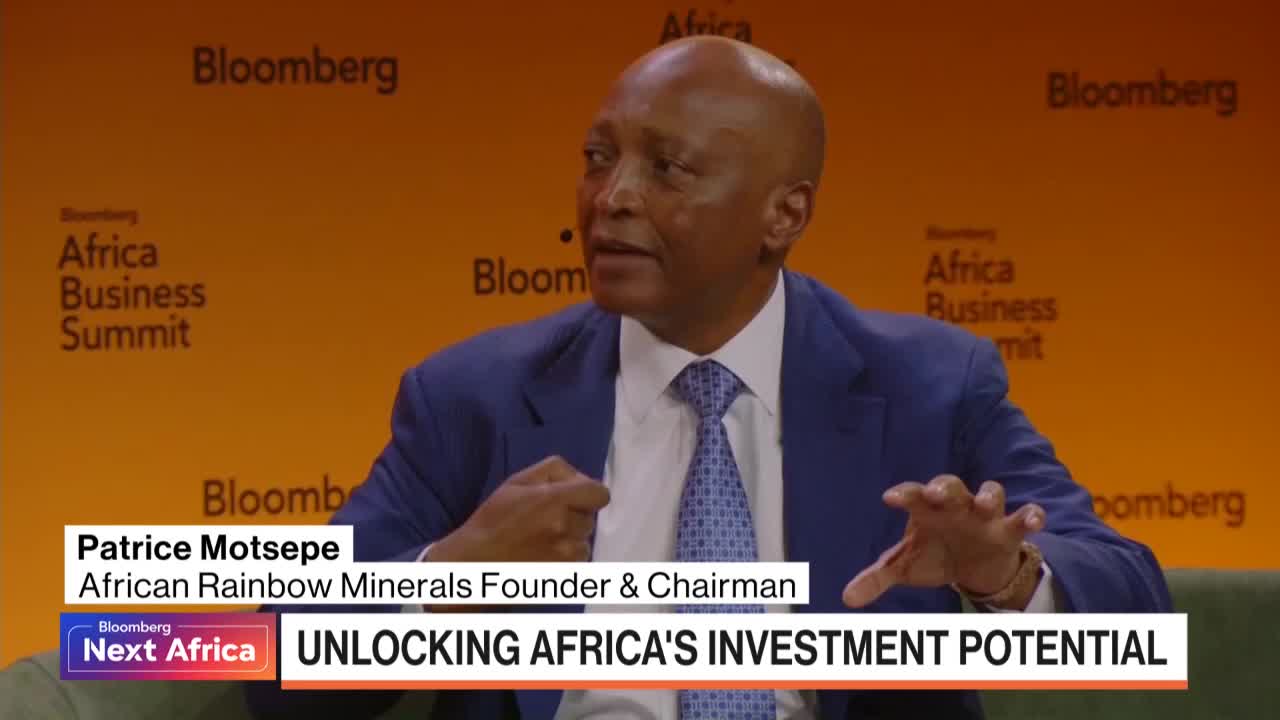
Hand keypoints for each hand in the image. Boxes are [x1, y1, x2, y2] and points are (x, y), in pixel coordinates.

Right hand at [426, 455, 608, 563]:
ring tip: (545, 540)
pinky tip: (546, 555)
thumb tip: (579, 477)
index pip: (599, 494)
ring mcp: (566, 553)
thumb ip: (553, 471)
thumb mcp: (517, 482)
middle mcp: (565, 526)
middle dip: (575, 517)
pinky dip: (567, 558)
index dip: (589, 494)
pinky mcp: (564, 573)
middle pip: (590, 518)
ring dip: (572, 539)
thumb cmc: (494, 518)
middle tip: (549, 520)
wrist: (477, 561)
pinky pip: (579, 560)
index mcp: (554, 499)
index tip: (576, 499)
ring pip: (585, 541)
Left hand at [842, 474, 1043, 609]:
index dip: (904, 494)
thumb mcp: (905, 567)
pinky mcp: (1009, 530)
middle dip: (944, 487)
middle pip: (950, 485)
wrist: (974, 566)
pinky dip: (1031, 515)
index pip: (913, 495)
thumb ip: (876, 579)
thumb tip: (846, 598)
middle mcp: (955, 506)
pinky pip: (1023, 516)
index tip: (889, 498)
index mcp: (926, 509)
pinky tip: (1034, 520)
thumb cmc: (934, 555)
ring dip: (989, 497)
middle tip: (935, 493)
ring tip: (986, 505)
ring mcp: (984, 515)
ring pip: (990, 493)